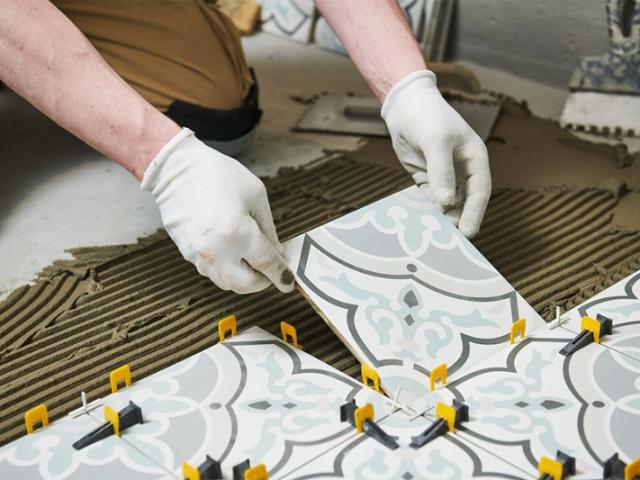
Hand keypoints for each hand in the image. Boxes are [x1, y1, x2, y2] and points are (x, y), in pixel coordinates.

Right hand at [141, 128, 293, 293]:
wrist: (176, 170)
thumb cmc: (217, 175)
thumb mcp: (256, 195)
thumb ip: (268, 228)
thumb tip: (276, 252)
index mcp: (238, 232)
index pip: (266, 264)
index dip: (281, 275)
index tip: (288, 281)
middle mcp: (217, 250)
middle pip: (246, 285)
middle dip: (262, 282)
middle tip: (271, 271)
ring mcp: (199, 255)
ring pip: (227, 283)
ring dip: (243, 279)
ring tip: (252, 262)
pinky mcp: (187, 255)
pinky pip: (212, 273)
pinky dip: (227, 270)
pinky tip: (233, 255)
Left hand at [381, 70, 490, 236]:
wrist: (404, 106)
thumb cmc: (427, 118)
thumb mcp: (436, 142)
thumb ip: (442, 172)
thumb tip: (445, 203)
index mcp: (475, 159)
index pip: (480, 191)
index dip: (475, 212)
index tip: (467, 232)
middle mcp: (463, 170)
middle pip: (465, 202)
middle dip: (460, 220)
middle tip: (452, 243)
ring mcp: (444, 176)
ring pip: (448, 203)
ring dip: (443, 219)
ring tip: (436, 239)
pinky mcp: (427, 179)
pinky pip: (429, 199)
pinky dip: (427, 211)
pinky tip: (421, 225)